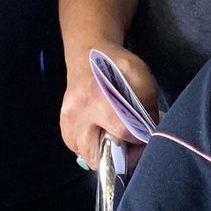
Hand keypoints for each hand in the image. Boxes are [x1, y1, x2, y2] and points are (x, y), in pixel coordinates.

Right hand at [58, 44, 158, 165]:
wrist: (88, 54)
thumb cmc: (116, 65)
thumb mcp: (140, 78)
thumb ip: (147, 108)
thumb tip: (147, 137)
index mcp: (97, 98)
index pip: (123, 132)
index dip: (138, 139)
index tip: (143, 135)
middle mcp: (77, 113)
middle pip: (99, 156)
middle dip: (118, 155)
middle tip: (127, 142)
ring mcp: (66, 121)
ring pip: (87, 156)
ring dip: (102, 152)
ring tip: (113, 136)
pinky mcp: (63, 125)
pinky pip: (78, 149)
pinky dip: (91, 146)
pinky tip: (99, 131)